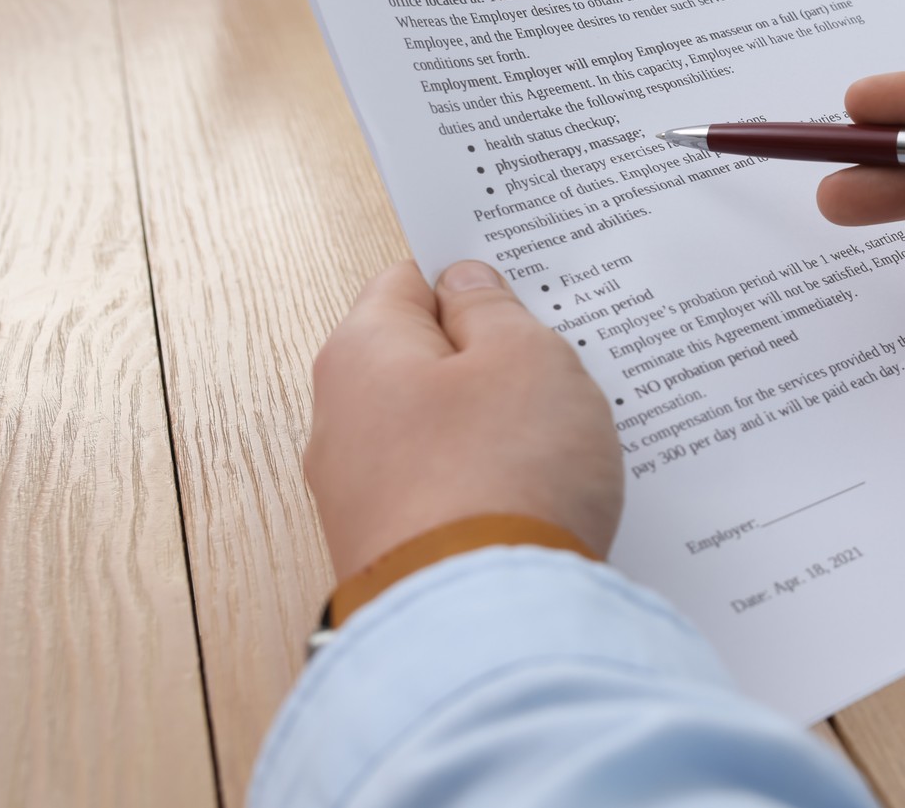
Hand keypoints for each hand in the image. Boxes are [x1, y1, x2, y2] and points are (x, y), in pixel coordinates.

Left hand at [305, 260, 623, 579]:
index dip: (471, 279)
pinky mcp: (393, 553)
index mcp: (361, 353)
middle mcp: (341, 424)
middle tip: (557, 362)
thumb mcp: (526, 357)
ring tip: (563, 436)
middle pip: (423, 362)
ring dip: (494, 428)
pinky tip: (540, 496)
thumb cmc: (504, 474)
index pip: (409, 282)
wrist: (485, 625)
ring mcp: (362, 497)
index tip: (522, 287)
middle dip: (489, 360)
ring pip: (439, 433)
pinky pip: (448, 494)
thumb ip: (494, 309)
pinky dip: (491, 487)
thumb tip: (466, 284)